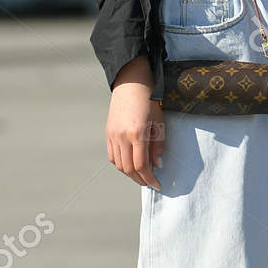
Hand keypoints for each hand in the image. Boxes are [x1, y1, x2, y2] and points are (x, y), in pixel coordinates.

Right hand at [107, 55, 164, 189]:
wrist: (131, 83)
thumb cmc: (149, 101)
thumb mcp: (159, 122)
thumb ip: (158, 145)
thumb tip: (157, 165)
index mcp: (136, 134)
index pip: (141, 166)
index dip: (149, 178)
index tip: (157, 185)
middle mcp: (122, 136)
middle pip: (128, 168)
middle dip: (140, 179)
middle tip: (150, 183)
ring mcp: (112, 135)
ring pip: (119, 164)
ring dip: (130, 173)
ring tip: (141, 175)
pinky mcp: (108, 132)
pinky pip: (112, 155)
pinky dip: (121, 164)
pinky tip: (130, 164)